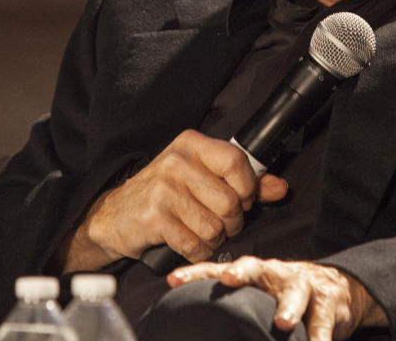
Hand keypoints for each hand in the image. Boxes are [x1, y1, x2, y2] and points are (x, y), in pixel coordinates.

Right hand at [55, 130, 287, 272]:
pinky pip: (196, 245)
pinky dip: (197, 251)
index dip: (247, 189)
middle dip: (231, 222)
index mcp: (192, 144)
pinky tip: (186, 242)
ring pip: (215, 227)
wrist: (115, 216)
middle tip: (218, 221)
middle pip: (230, 202)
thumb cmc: (165, 194)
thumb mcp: (202, 177)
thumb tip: (280, 187)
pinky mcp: (154, 217)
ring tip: (199, 230)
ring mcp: (164, 189)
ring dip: (213, 238)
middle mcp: (177, 161)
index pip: (237, 162)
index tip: (241, 199)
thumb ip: (244, 181)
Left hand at [167, 256, 387, 340]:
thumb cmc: (285, 295)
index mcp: (253, 275)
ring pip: (294, 293)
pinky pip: (322, 322)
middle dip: (240, 271)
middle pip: (254, 267)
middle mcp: (274, 275)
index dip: (196, 274)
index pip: (219, 270)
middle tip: (227, 279)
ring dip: (288, 308)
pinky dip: (319, 338)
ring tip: (282, 323)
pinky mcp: (327, 305)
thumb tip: (194, 329)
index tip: (173, 280)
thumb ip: (233, 307)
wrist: (338, 289)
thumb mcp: (259, 296)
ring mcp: (303, 287)